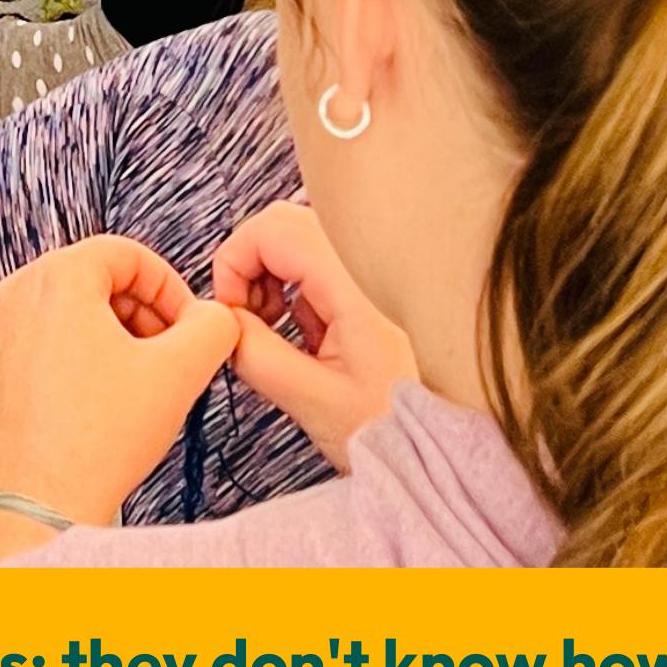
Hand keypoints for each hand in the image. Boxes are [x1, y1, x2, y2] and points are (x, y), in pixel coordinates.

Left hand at [0, 235, 239, 529]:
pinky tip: (90, 406)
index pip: (126, 253)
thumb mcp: (180, 372)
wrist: (37, 504)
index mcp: (56, 278)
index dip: (169, 286)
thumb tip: (215, 318)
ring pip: (61, 315)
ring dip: (105, 338)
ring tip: (132, 384)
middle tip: (165, 356)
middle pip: (91, 280)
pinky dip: (67, 363)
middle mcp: (12, 295)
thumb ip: (213, 326)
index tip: (186, 327)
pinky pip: (33, 349)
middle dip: (138, 312)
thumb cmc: (101, 438)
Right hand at [210, 202, 417, 471]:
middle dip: (249, 269)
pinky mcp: (373, 284)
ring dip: (272, 279)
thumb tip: (224, 323)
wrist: (442, 441)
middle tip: (249, 322)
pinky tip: (308, 336)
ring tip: (276, 332)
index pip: (272, 229)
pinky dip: (297, 290)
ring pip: (299, 240)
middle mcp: (367, 264)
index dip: (234, 263)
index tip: (231, 314)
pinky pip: (320, 262)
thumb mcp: (313, 401)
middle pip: (282, 225)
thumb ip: (257, 355)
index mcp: (356, 284)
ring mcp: (373, 270)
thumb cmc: (390, 426)